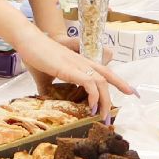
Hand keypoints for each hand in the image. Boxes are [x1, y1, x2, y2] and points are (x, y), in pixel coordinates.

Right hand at [15, 28, 132, 120]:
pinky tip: (91, 106)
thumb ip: (47, 89)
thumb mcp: (44, 77)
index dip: (118, 81)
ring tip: (102, 116)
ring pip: (101, 81)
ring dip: (105, 100)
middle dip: (118, 92)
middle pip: (107, 76)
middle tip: (115, 111)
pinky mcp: (70, 68)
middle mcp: (82, 63)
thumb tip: (45, 102)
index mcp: (79, 63)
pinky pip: (89, 82)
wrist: (27, 42)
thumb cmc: (35, 56)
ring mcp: (77, 65)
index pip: (104, 71)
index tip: (131, 92)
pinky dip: (93, 95)